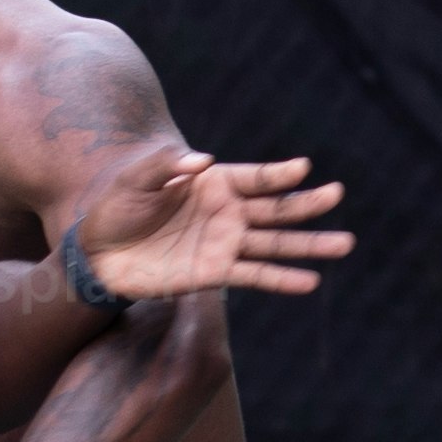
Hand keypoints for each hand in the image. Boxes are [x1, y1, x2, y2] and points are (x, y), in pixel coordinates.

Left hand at [59, 148, 351, 306]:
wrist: (97, 253)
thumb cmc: (116, 206)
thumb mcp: (135, 179)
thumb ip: (167, 167)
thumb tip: (203, 160)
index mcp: (213, 182)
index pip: (255, 176)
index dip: (278, 173)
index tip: (304, 169)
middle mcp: (227, 211)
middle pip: (276, 208)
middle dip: (307, 203)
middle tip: (337, 195)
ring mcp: (225, 243)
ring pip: (275, 243)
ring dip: (309, 245)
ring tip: (344, 244)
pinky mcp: (217, 273)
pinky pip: (256, 276)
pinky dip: (283, 279)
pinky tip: (310, 281)